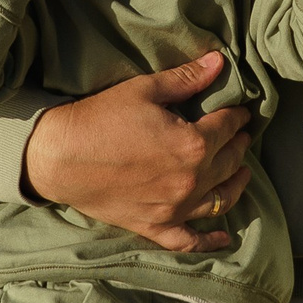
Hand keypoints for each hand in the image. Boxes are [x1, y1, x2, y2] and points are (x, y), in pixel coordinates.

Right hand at [22, 53, 254, 253]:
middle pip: (229, 162)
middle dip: (239, 145)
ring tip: (243, 173)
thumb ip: (186, 79)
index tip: (242, 112)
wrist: (60, 156)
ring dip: (236, 184)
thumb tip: (219, 62)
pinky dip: (209, 240)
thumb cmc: (100, 118)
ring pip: (220, 200)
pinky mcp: (154, 226)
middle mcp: (190, 179)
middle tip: (242, 136)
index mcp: (192, 143)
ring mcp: (174, 207)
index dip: (237, 116)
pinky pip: (189, 240)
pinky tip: (223, 237)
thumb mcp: (145, 90)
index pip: (227, 127)